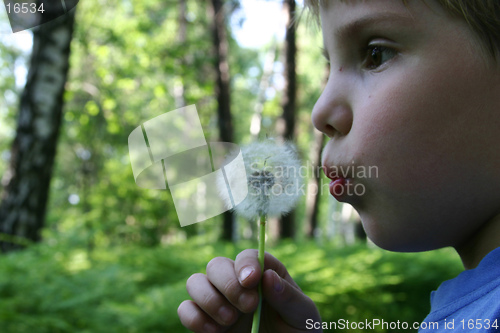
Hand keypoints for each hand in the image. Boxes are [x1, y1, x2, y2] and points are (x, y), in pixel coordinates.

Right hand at [178, 249, 321, 332]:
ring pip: (195, 282)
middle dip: (228, 283)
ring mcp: (218, 302)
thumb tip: (268, 277)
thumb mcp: (303, 316)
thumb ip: (289, 297)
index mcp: (263, 275)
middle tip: (248, 306)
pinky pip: (185, 310)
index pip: (248, 256)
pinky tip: (216, 331)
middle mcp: (237, 283)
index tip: (251, 281)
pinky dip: (194, 318)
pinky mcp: (204, 322)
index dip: (245, 264)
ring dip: (209, 298)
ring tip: (230, 319)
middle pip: (216, 264)